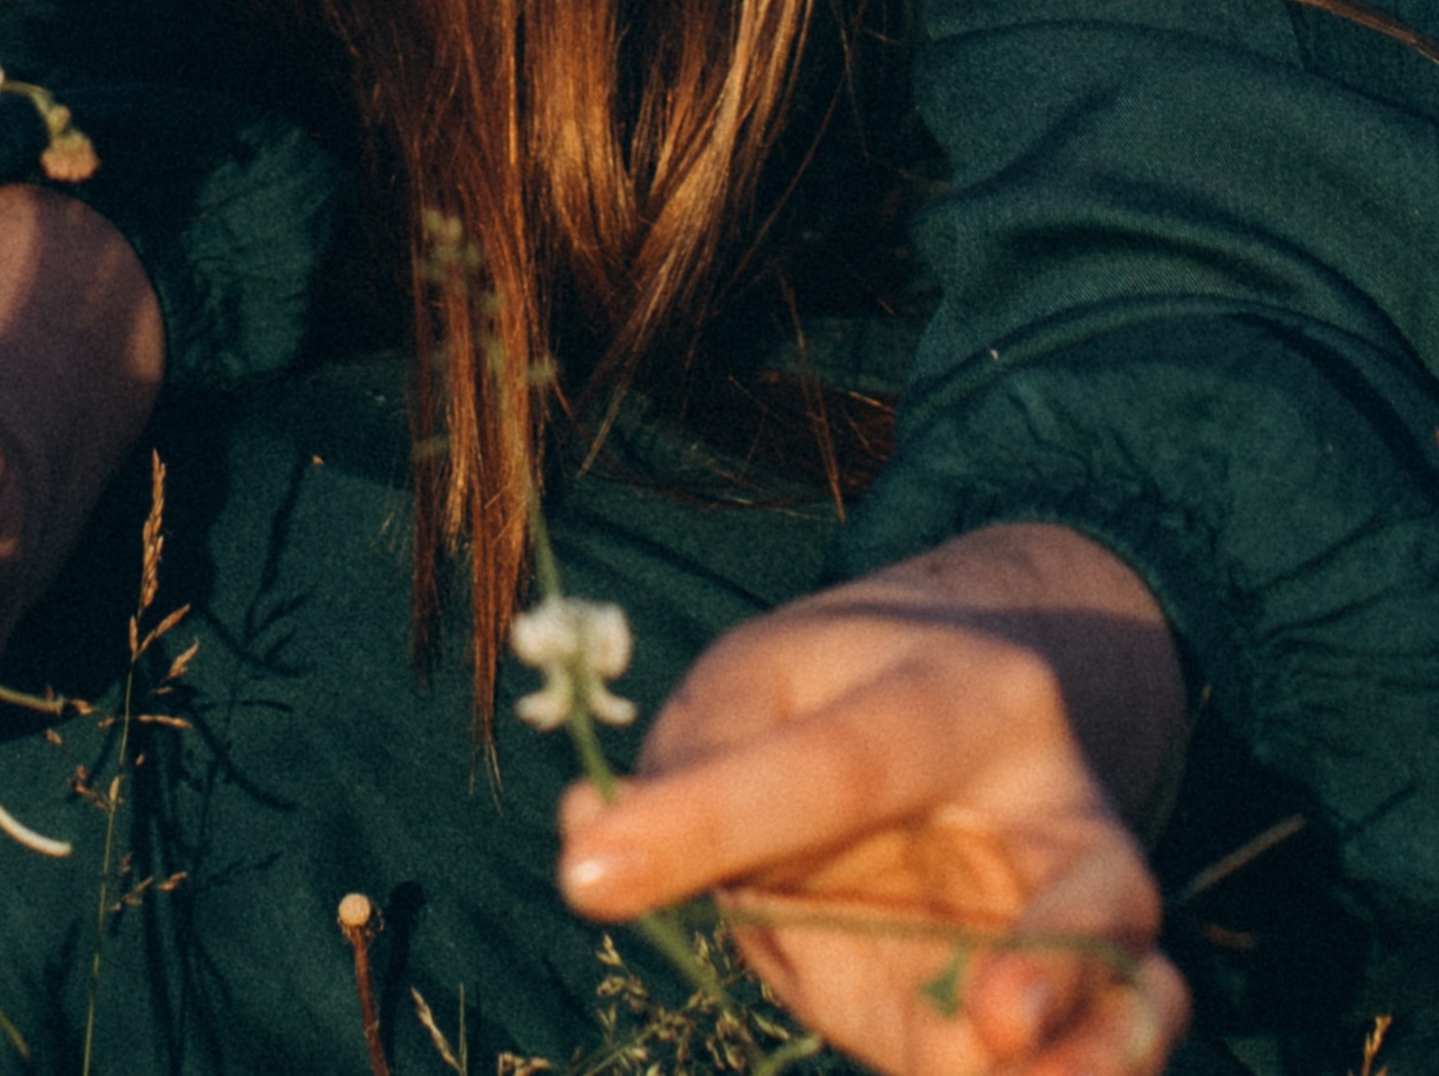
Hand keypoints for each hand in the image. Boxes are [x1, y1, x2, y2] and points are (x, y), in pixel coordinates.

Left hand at [558, 524, 1190, 1075]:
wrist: (945, 696)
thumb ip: (686, 759)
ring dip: (1089, 1052)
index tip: (588, 873)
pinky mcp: (1053, 1001)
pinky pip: (1094, 1048)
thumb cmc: (830, 689)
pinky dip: (1061, 1075)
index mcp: (958, 696)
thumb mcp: (751, 682)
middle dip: (1053, 957)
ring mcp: (1069, 912)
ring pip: (1132, 984)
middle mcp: (1052, 808)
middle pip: (1087, 883)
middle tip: (993, 1022)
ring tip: (1006, 1071)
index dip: (708, 821)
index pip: (832, 766)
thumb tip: (592, 835)